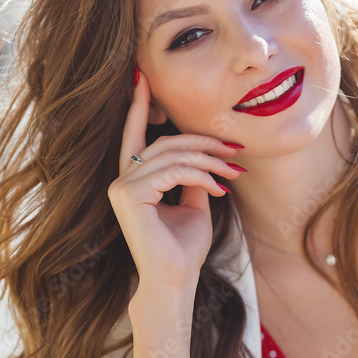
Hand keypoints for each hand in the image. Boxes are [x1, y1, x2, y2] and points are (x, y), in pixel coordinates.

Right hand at [108, 68, 244, 289]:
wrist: (176, 280)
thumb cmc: (184, 249)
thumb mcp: (194, 205)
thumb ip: (193, 177)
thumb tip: (204, 156)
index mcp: (132, 181)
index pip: (135, 136)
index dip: (137, 105)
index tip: (142, 76)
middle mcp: (121, 181)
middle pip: (165, 143)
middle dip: (204, 143)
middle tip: (235, 152)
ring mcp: (122, 187)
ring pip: (172, 155)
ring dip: (209, 161)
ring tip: (234, 175)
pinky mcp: (130, 195)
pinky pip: (172, 170)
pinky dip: (201, 176)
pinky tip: (220, 189)